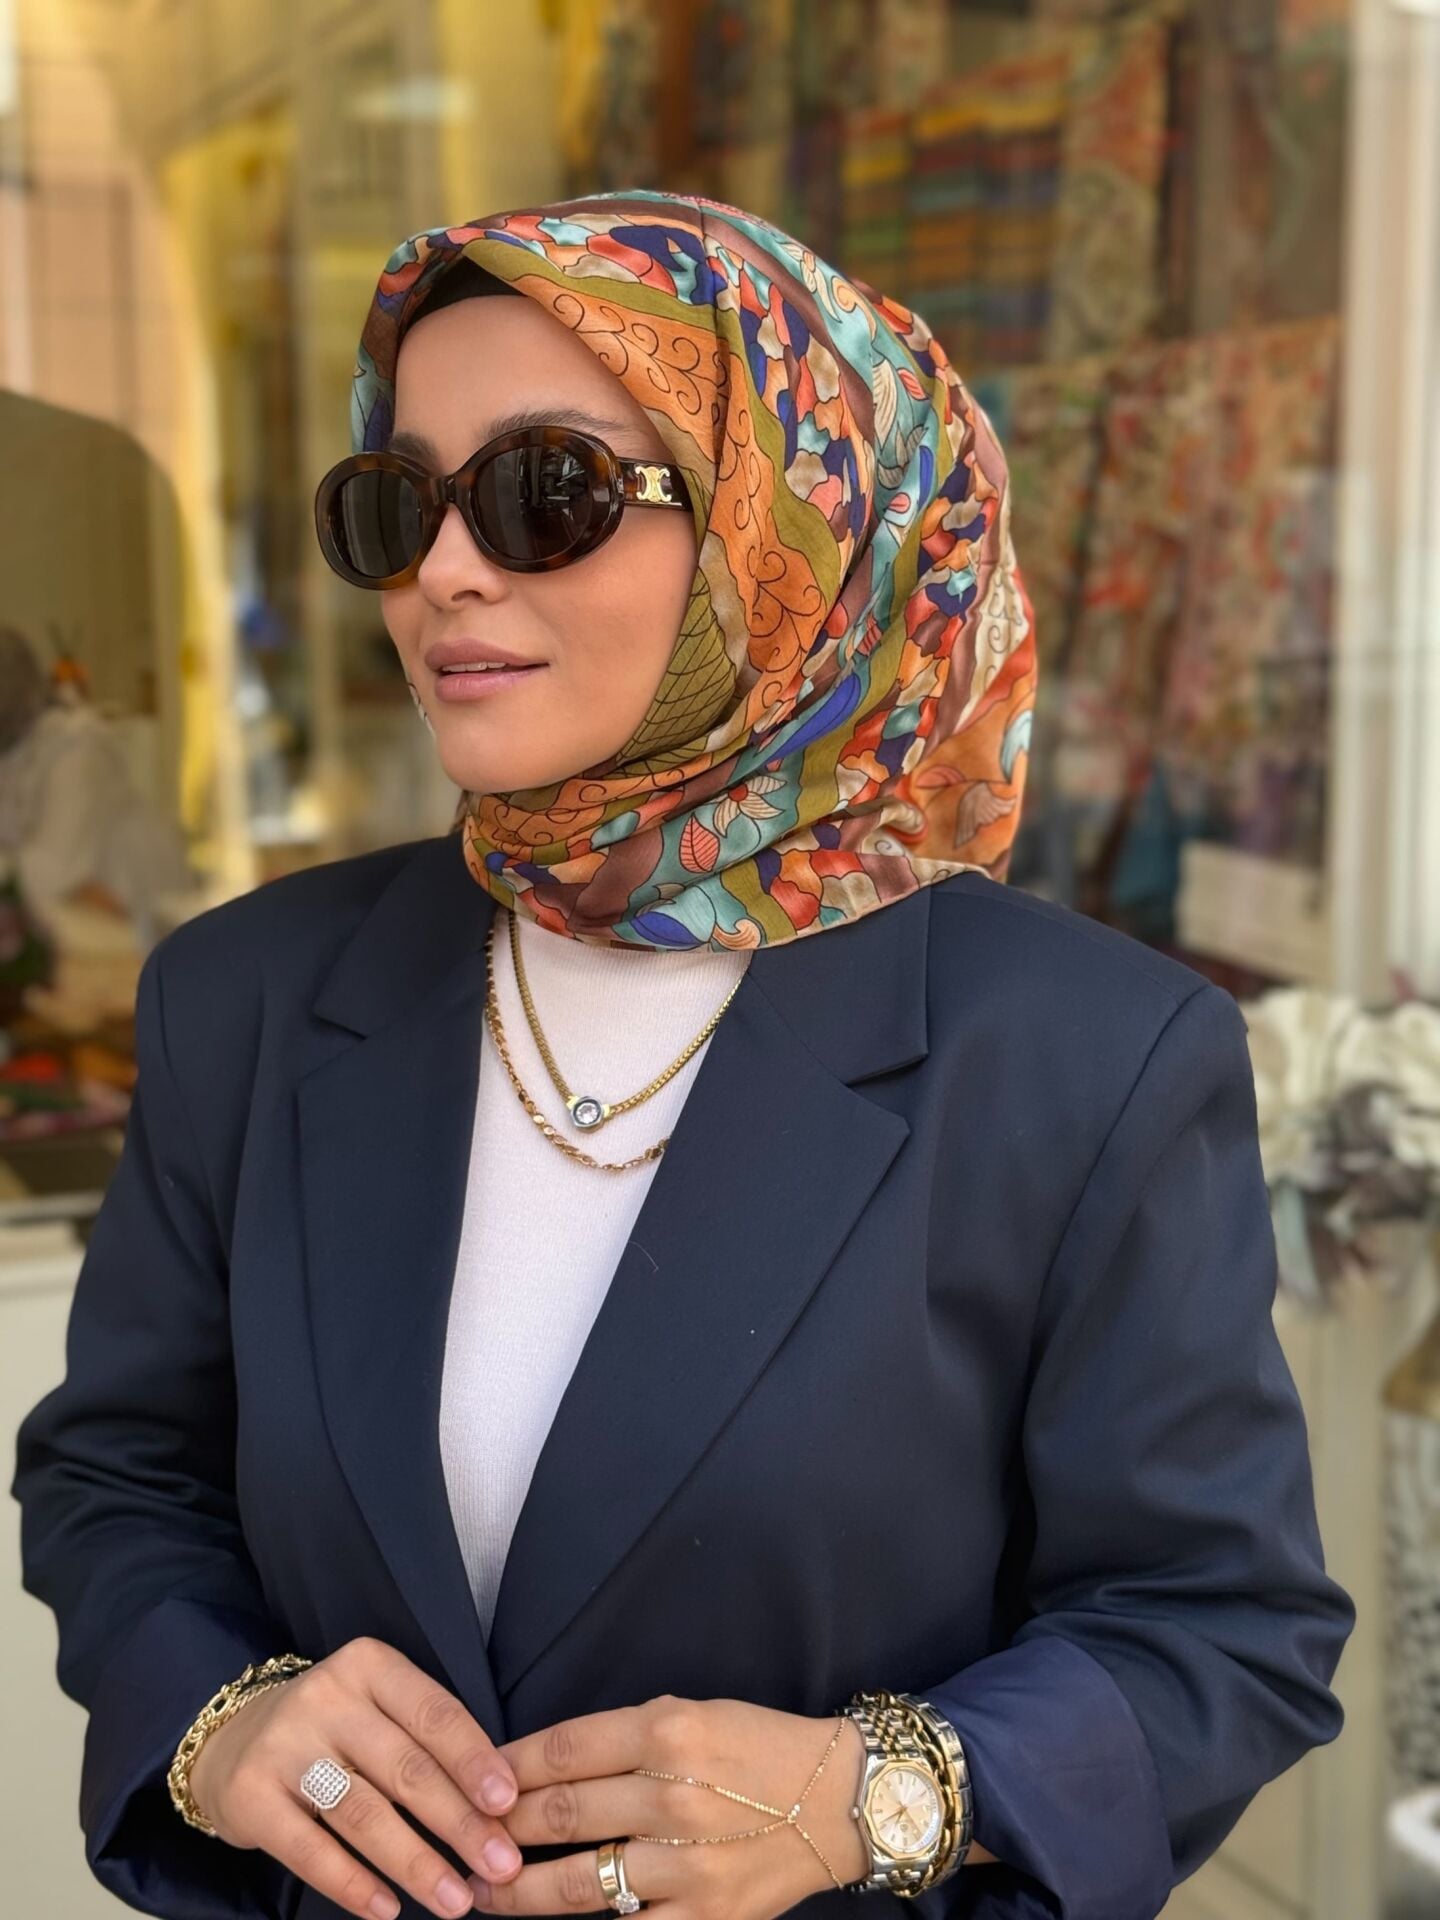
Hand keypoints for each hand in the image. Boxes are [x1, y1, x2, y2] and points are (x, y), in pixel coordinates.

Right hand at [186, 1637, 523, 1919]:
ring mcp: (284, 1746)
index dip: (474, 1760)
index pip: (434, 1713)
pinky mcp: (250, 1795)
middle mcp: (326, 1697)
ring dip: (416, 1864)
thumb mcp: (379, 1709)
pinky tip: (387, 1909)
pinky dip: (354, 1884)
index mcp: (370, 1666)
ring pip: (364, 1813)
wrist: (231, 1741)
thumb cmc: (333, 1729)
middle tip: (498, 1865)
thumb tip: (496, 1803)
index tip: (509, 1803)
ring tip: (454, 1901)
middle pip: (405, 1768)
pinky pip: (310, 1851)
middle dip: (459, 1823)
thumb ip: (427, 1741)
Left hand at [462, 1694, 872, 1918]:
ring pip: (576, 1884)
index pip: (562, 1749)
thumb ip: (623, 1735)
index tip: (471, 1782)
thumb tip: (544, 1762)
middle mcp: (673, 1795)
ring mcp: (687, 1865)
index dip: (506, 1768)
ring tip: (480, 1894)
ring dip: (517, 1892)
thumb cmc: (759, 1748)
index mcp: (668, 1731)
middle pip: (559, 1815)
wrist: (840, 1800)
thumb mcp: (694, 1713)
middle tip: (457, 1840)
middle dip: (497, 1830)